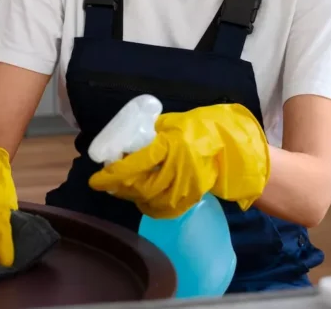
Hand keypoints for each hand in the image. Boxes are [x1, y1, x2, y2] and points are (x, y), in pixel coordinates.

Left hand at [87, 103, 269, 218]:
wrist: (234, 151)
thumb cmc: (202, 130)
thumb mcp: (176, 123)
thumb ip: (154, 132)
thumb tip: (128, 139)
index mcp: (172, 145)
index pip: (137, 163)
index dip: (114, 172)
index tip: (97, 178)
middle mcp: (178, 169)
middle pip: (140, 185)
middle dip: (118, 187)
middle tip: (104, 184)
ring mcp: (185, 186)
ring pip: (150, 199)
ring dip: (130, 196)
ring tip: (118, 190)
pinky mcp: (190, 198)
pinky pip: (163, 208)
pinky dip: (147, 205)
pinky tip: (139, 199)